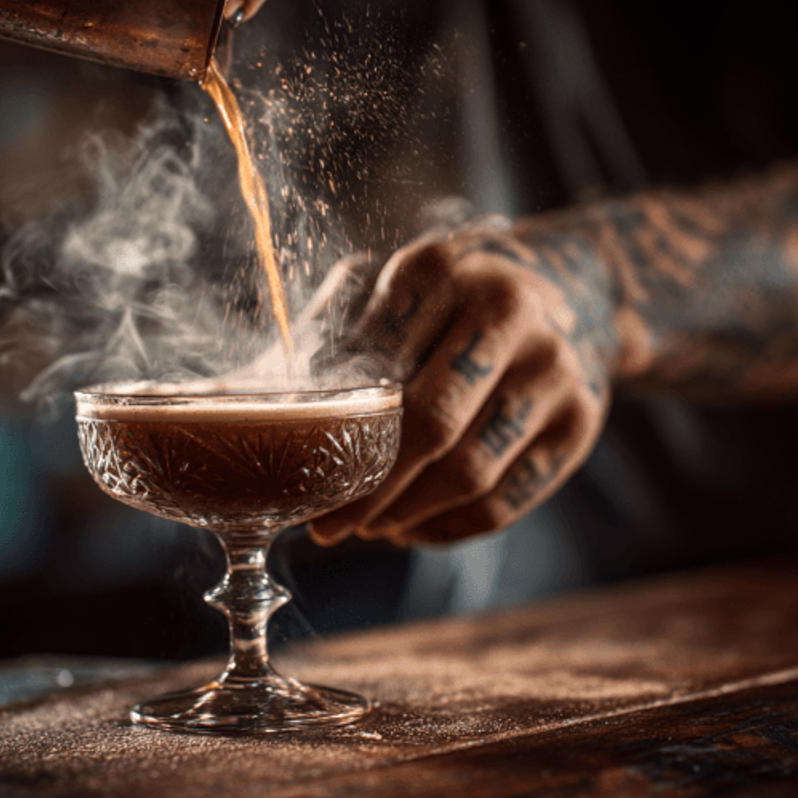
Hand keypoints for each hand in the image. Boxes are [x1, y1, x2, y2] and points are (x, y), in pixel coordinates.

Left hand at [308, 218, 616, 545]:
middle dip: (368, 488)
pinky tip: (412, 528)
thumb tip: (216, 402)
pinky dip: (448, 528)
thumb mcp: (389, 293)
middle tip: (324, 526)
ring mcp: (553, 367)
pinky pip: (506, 501)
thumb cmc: (448, 302)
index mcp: (440, 269)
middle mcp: (507, 310)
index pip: (374, 364)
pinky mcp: (581, 422)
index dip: (329, 428)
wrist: (572, 292)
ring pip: (468, 472)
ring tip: (367, 527)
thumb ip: (325, 336)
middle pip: (428, 424)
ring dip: (405, 514)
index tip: (294, 472)